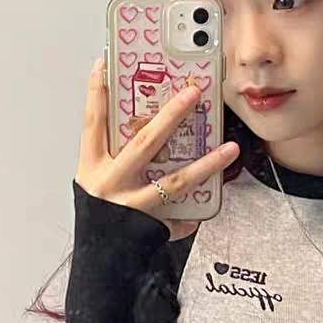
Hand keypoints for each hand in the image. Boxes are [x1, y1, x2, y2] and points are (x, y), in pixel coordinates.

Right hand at [75, 56, 238, 240]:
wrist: (98, 260)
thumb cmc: (99, 215)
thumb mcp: (96, 180)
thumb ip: (116, 154)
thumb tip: (145, 123)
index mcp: (93, 167)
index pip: (93, 122)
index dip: (97, 92)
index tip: (106, 63)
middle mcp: (111, 183)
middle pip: (145, 142)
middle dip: (171, 115)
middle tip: (192, 93)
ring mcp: (132, 205)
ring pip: (175, 180)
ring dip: (206, 164)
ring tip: (229, 149)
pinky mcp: (151, 226)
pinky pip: (179, 217)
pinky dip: (192, 215)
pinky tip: (204, 211)